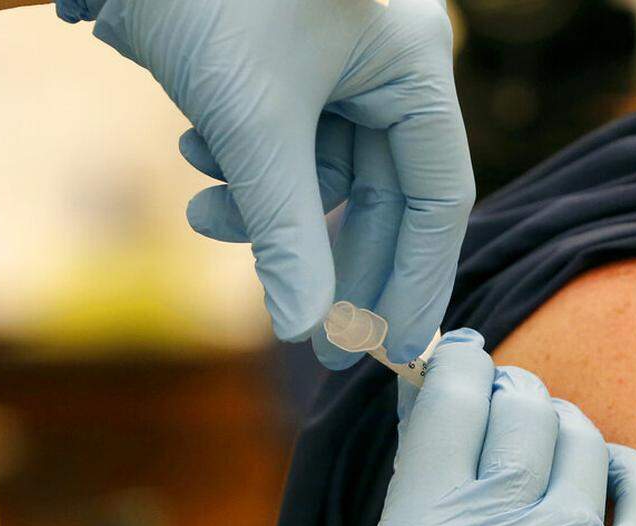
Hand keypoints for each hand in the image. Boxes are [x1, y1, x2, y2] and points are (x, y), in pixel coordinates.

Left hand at [56, 0, 473, 364]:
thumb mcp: (250, 120)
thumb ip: (285, 230)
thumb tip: (302, 326)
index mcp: (416, 66)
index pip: (439, 198)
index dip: (417, 280)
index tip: (394, 350)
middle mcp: (394, 67)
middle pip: (384, 195)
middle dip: (331, 261)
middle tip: (311, 340)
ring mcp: (347, 65)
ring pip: (325, 172)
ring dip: (264, 205)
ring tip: (203, 213)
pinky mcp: (300, 66)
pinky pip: (290, 141)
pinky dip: (245, 164)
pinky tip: (196, 149)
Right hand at [356, 329, 635, 525]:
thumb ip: (417, 486)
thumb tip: (447, 384)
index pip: (450, 399)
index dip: (459, 361)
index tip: (463, 356)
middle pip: (520, 407)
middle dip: (511, 391)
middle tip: (506, 398)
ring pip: (580, 438)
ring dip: (561, 428)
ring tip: (545, 448)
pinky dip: (625, 468)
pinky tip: (603, 477)